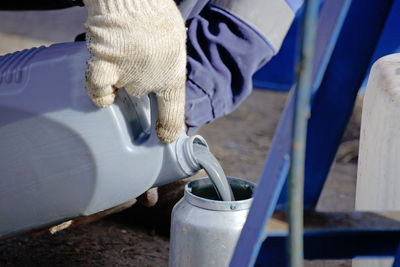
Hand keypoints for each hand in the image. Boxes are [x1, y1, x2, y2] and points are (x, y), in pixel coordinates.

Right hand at [83, 0, 186, 142]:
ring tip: (121, 56)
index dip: (170, 128)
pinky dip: (99, 89)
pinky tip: (103, 78)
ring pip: (121, 89)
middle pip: (141, 93)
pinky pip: (98, 90)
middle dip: (140, 79)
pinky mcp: (103, 68)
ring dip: (119, 77)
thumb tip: (161, 72)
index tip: (166, 137)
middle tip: (138, 57)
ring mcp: (126, 77)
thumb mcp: (175, 41)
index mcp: (173, 74)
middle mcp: (150, 81)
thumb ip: (168, 62)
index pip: (173, 111)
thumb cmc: (155, 13)